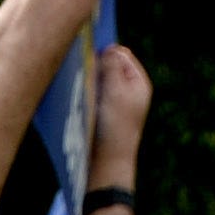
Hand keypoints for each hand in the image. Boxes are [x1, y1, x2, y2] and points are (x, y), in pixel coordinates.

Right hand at [87, 43, 150, 179]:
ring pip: (97, 83)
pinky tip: (76, 104)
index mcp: (138, 83)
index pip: (121, 54)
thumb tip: (108, 48)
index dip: (104, 53)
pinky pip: (90, 99)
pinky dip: (83, 97)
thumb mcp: (115, 91)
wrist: (105, 166)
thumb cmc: (113, 128)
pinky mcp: (101, 118)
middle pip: (108, 67)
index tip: (87, 58)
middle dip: (94, 68)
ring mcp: (114, 105)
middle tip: (82, 76)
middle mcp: (128, 92)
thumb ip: (112, 66)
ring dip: (87, 84)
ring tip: (79, 92)